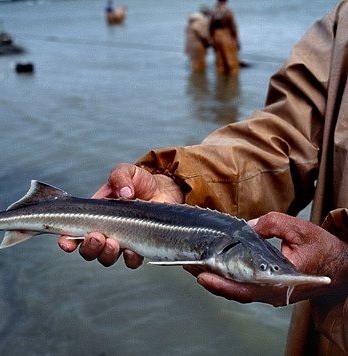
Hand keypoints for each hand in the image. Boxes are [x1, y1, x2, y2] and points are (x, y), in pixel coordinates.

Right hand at [58, 163, 183, 267]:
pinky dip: (130, 259)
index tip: (66, 242)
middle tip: (97, 237)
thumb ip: (120, 176)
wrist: (163, 189)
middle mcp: (104, 232)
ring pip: (106, 259)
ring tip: (113, 243)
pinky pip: (131, 262)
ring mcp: (121, 242)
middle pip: (88, 250)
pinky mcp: (139, 247)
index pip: (73, 232)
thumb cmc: (139, 181)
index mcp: (94, 216)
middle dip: (89, 247)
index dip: (66, 240)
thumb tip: (124, 192)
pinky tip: (132, 250)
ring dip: (106, 254)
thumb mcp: (126, 172)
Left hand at [184, 212, 347, 305]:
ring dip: (216, 279)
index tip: (202, 275)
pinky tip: (214, 268)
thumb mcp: (298, 228)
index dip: (222, 283)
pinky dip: (227, 279)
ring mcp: (271, 293)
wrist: (343, 266)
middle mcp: (273, 293)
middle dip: (210, 279)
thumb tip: (246, 226)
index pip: (245, 288)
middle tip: (188, 266)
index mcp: (281, 282)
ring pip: (238, 291)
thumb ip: (270, 224)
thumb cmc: (323, 248)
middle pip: (235, 291)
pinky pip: (244, 287)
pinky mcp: (270, 289)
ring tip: (195, 265)